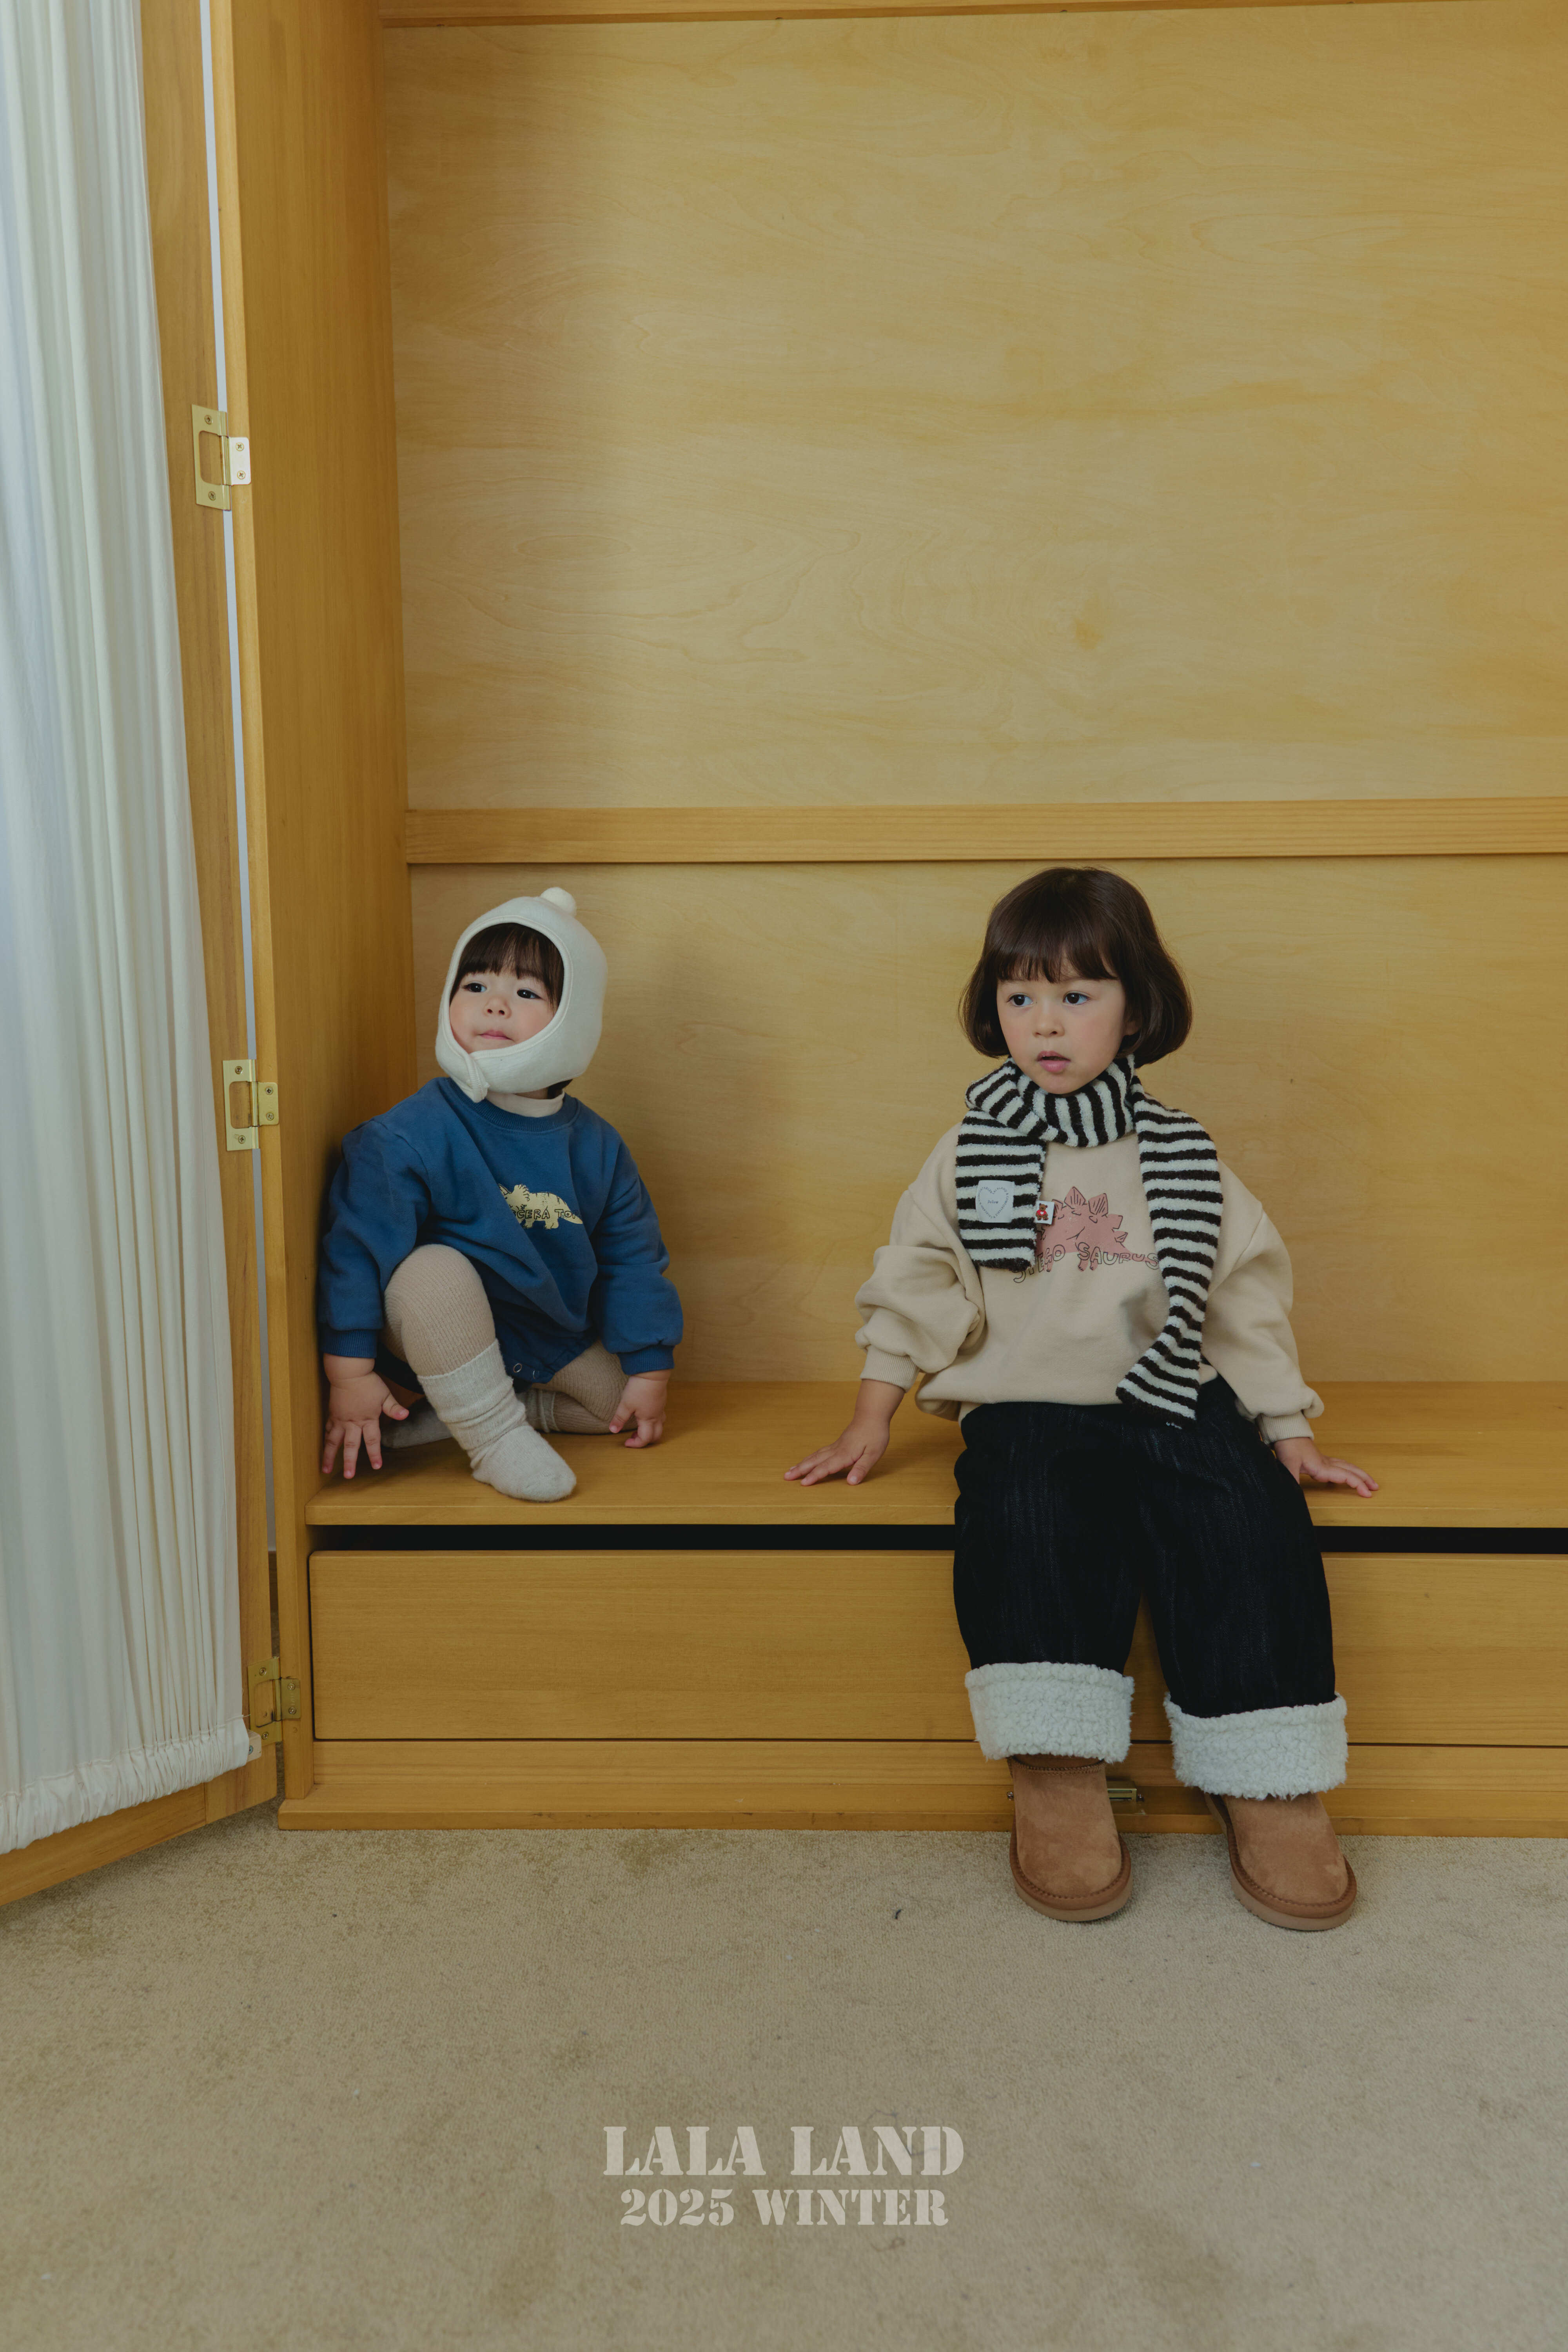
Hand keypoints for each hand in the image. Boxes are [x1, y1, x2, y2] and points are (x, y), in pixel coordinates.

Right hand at [321, 1360, 407, 1478]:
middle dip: (349, 1462)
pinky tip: (323, 1448)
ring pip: (333, 1441)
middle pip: (350, 1446)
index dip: (374, 1454)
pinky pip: (328, 1430)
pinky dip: (325, 1440)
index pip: (372, 1441)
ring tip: (325, 1469)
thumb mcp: (385, 1394)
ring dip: (329, 1456)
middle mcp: (352, 1423)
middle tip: (348, 1476)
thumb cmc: (368, 1383)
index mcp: (367, 1419)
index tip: (376, 1466)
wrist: (348, 1372)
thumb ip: (394, 1408)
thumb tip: (406, 1415)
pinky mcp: (333, 1414)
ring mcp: (340, 1419)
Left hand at [609, 1370, 668, 1448]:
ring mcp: (660, 1409)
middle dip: (645, 1440)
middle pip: (656, 1436)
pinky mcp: (661, 1401)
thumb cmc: (639, 1388)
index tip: (626, 1442)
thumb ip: (619, 1418)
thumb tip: (613, 1430)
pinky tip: (644, 1414)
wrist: (652, 1372)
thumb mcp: (625, 1404)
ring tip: (638, 1427)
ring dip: (650, 1431)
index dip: (636, 1444)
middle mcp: (657, 1416)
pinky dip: (653, 1421)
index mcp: (648, 1419)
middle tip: (632, 1437)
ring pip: (660, 1426)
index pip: (645, 1439)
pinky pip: (660, 1416)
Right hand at [785, 1417, 891, 1487]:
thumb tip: (851, 1482)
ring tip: (790, 1470)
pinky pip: (819, 1452)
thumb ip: (862, 1468)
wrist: (872, 1415)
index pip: (826, 1468)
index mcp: (844, 1454)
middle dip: (800, 1470)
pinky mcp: (837, 1444)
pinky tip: (807, 1460)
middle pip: (815, 1461)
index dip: (814, 1476)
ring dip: (802, 1464)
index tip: (803, 1484)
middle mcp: (836, 1450)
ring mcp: (835, 1446)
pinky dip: (810, 1458)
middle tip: (786, 1477)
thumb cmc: (875, 1434)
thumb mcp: (873, 1454)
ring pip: (815, 1456)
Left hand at [1273, 1437, 1378, 1497]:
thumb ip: (1291, 1478)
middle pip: (1351, 1471)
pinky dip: (1347, 1470)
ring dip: (1358, 1473)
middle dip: (1364, 1479)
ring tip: (1366, 1481)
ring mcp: (1323, 1460)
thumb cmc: (1288, 1445)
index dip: (1358, 1485)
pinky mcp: (1318, 1459)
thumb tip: (1293, 1493)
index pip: (1346, 1476)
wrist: (1285, 1431)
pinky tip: (1344, 1474)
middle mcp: (1326, 1463)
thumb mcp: (1288, 1463)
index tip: (1368, 1494)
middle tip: (1375, 1487)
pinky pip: (1338, 1465)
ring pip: (1346, 1466)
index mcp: (1322, 1467)